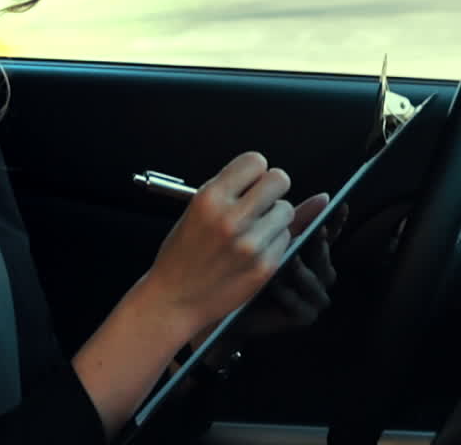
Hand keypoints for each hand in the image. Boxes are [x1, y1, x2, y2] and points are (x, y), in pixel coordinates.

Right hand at [143, 152, 297, 337]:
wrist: (174, 299)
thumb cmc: (182, 255)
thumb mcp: (196, 211)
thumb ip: (230, 190)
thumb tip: (267, 172)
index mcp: (209, 198)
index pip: (255, 161)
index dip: (255, 171)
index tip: (251, 182)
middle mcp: (231, 218)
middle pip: (279, 179)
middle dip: (272, 188)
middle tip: (261, 201)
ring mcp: (250, 243)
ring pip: (286, 209)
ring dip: (275, 217)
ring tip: (253, 229)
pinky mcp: (264, 266)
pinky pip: (286, 239)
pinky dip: (274, 241)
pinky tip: (254, 250)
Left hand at [232, 194, 347, 339]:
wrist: (224, 303)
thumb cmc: (242, 266)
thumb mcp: (263, 235)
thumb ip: (287, 215)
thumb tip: (318, 194)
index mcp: (310, 252)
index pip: (330, 234)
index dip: (337, 221)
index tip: (339, 205)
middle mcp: (317, 273)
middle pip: (327, 258)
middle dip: (320, 246)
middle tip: (314, 232)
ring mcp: (312, 297)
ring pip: (318, 281)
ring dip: (302, 270)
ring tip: (290, 259)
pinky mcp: (302, 317)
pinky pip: (302, 307)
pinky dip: (289, 295)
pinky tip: (274, 283)